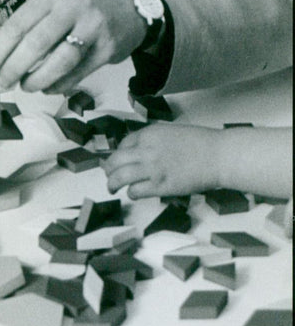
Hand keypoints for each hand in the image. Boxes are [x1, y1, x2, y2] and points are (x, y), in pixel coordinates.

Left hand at [0, 0, 144, 92]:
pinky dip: (59, 85)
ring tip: (26, 87)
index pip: (17, 25)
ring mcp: (92, 27)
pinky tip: (48, 88)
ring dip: (38, 79)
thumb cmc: (77, 13)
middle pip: (36, 43)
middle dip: (14, 68)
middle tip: (3, 84)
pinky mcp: (107, 48)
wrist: (127, 12)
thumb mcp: (53, 8)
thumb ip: (29, 30)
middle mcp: (71, 7)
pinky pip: (78, 72)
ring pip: (59, 60)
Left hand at [103, 124, 220, 197]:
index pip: (123, 144)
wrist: (218, 155)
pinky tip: (133, 193)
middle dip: (108, 169)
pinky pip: (136, 191)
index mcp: (149, 134)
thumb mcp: (170, 132)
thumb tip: (141, 151)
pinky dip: (131, 193)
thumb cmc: (200, 143)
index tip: (116, 160)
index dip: (117, 154)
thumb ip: (153, 141)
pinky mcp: (161, 186)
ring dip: (112, 183)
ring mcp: (152, 168)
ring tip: (111, 187)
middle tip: (108, 174)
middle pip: (115, 160)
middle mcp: (146, 150)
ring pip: (120, 176)